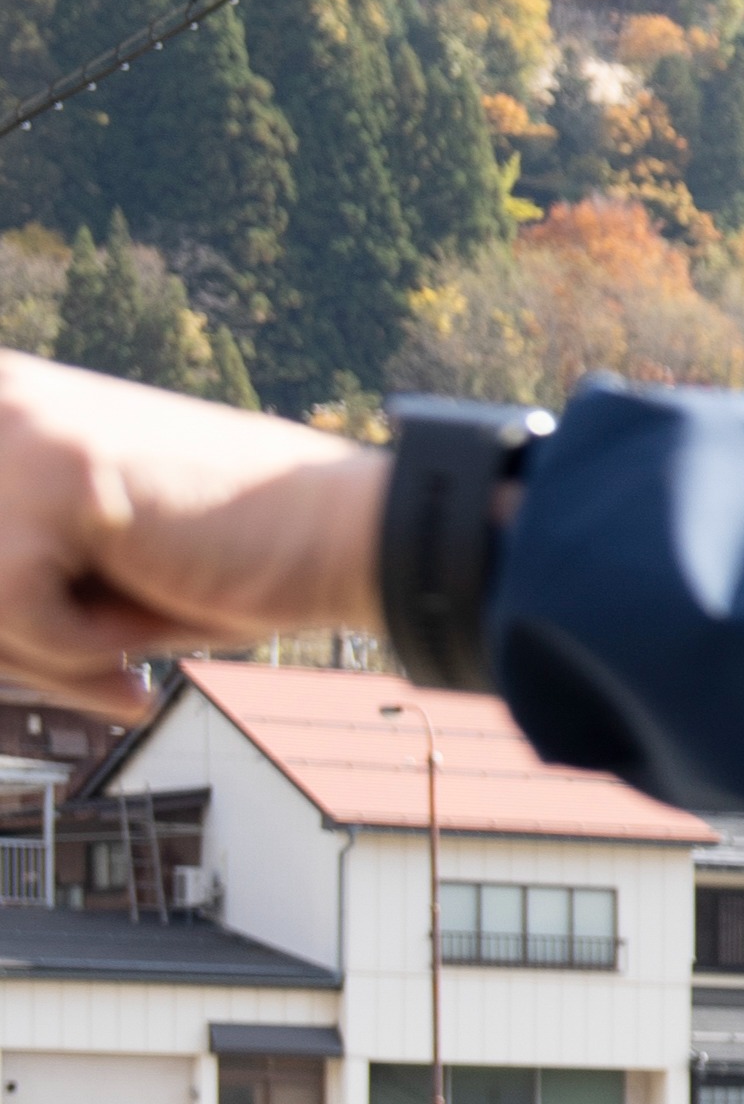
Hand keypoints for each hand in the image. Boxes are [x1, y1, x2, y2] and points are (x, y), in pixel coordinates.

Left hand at [0, 356, 395, 698]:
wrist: (349, 539)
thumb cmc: (221, 560)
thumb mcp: (71, 570)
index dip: (9, 626)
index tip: (61, 656)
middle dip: (20, 648)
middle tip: (109, 674)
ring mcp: (12, 429)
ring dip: (46, 647)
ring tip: (133, 625)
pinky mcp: (54, 479)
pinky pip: (15, 613)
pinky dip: (86, 643)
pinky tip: (153, 601)